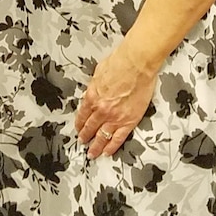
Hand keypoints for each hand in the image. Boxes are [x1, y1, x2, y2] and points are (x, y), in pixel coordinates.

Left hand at [74, 44, 158, 158]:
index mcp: (92, 97)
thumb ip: (95, 86)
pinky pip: (118, 138)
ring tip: (92, 153)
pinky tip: (107, 152)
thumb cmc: (121, 63)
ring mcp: (115, 117)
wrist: (137, 63)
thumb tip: (93, 91)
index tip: (79, 129)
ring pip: (102, 137)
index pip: (82, 115)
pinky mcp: (129, 121)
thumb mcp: (99, 73)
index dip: (79, 124)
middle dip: (85, 137)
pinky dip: (112, 147)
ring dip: (95, 147)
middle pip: (90, 128)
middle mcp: (101, 110)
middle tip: (83, 142)